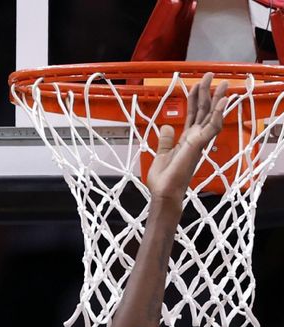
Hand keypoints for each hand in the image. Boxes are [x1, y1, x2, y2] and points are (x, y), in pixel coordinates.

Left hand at [147, 74, 228, 211]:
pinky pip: (212, 127)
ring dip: (217, 100)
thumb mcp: (162, 154)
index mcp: (187, 140)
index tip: (195, 85)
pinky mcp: (199, 145)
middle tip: (210, 76)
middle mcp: (195, 139)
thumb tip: (167, 126)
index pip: (193, 115)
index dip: (195, 99)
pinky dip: (218, 114)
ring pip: (211, 116)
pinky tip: (222, 102)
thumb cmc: (163, 179)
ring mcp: (199, 142)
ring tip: (222, 83)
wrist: (164, 192)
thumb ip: (165, 140)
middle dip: (207, 93)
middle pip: (204, 112)